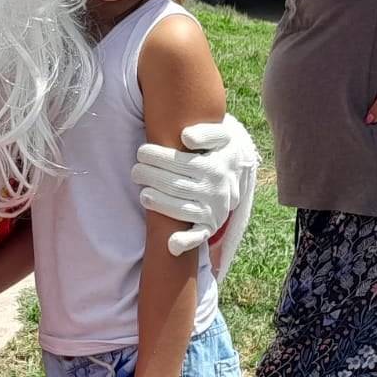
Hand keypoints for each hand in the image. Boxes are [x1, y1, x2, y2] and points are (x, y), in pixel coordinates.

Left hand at [133, 113, 259, 254]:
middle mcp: (215, 191)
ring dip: (159, 203)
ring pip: (181, 209)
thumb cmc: (221, 149)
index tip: (142, 152)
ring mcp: (213, 211)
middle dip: (152, 177)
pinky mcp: (210, 226)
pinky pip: (198, 236)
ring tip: (143, 194)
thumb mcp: (222, 135)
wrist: (239, 172)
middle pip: (176, 186)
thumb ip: (206, 132)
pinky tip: (171, 244)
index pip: (181, 163)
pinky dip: (186, 241)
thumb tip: (186, 137)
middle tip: (136, 171)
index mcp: (215, 168)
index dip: (158, 157)